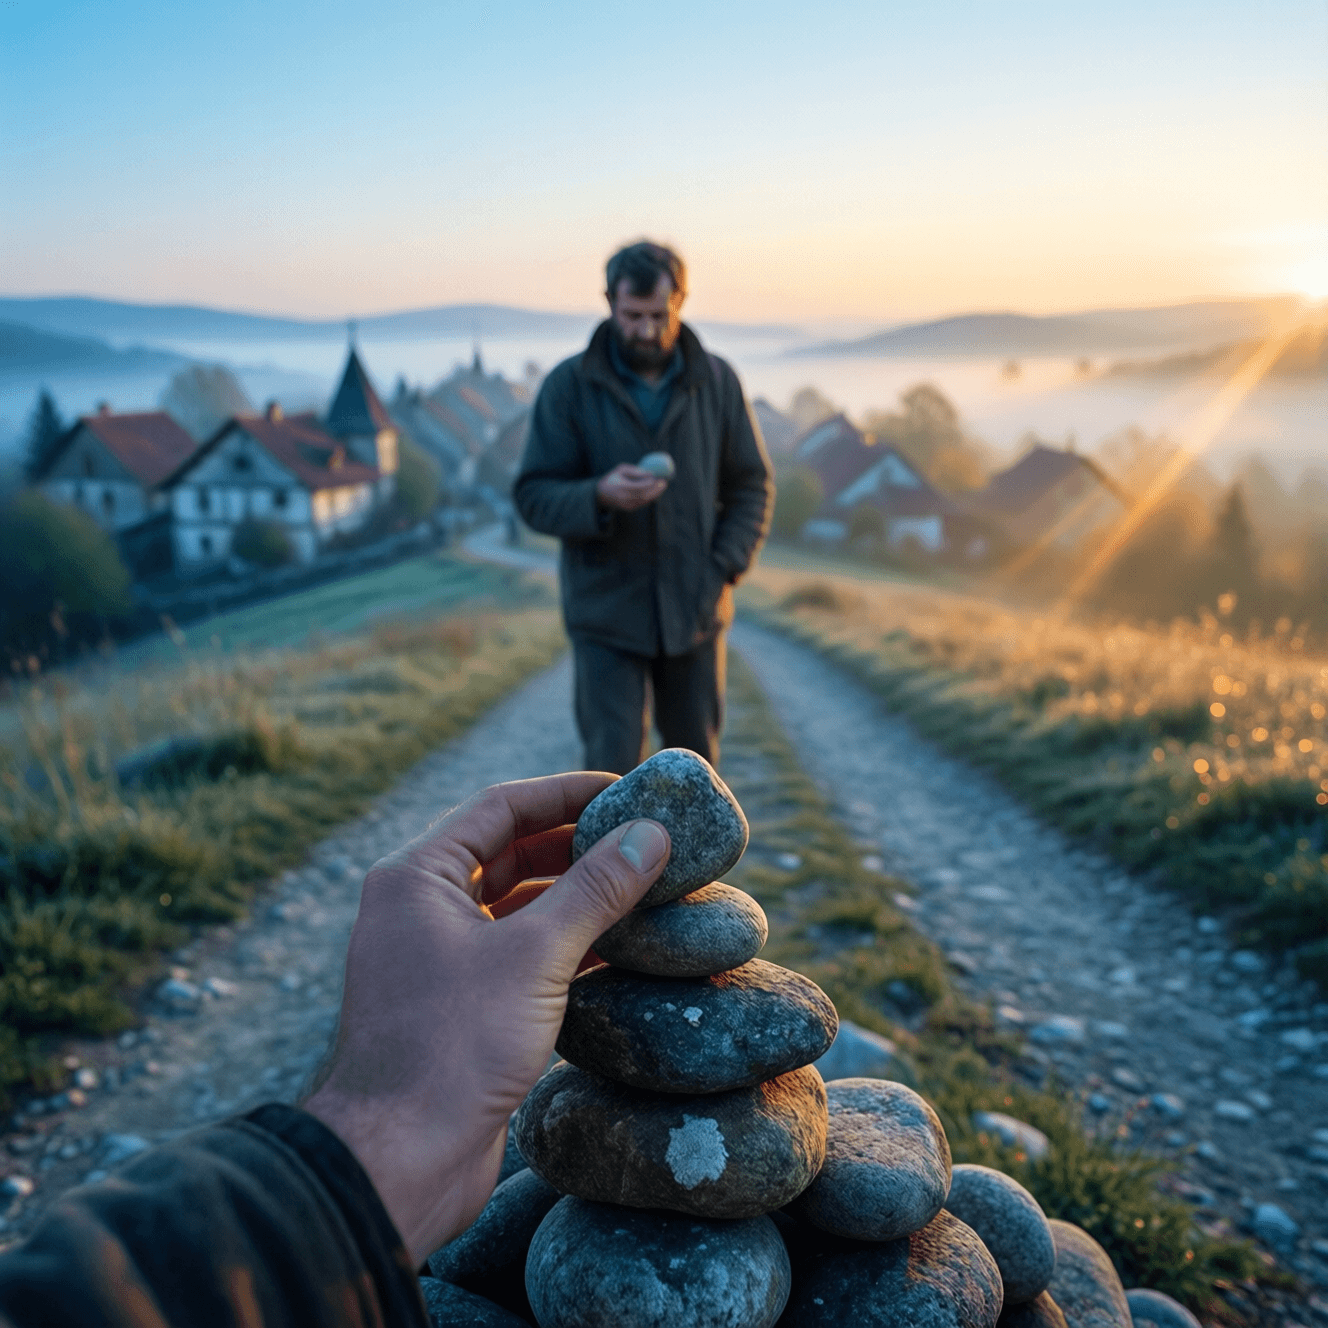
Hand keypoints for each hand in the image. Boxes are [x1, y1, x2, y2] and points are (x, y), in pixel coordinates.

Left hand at [301, 774, 670, 1262]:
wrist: (399, 1161)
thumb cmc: (454, 1046)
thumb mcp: (535, 955)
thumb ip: (595, 889)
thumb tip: (650, 833)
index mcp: (416, 877)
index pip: (501, 807)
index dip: (566, 792)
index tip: (626, 790)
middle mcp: (420, 909)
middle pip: (509, 853)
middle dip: (576, 845)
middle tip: (643, 839)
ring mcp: (437, 959)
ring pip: (516, 907)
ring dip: (575, 897)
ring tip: (643, 890)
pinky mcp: (458, 1005)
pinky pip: (518, 954)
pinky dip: (565, 945)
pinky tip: (619, 948)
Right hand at [596, 463, 666, 511]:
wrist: (601, 494)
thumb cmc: (613, 477)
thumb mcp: (621, 469)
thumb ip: (635, 471)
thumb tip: (651, 474)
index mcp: (621, 488)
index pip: (639, 487)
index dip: (651, 484)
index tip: (659, 478)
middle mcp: (625, 498)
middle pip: (645, 496)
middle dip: (656, 490)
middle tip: (664, 482)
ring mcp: (627, 505)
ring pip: (645, 501)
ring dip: (655, 494)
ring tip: (662, 485)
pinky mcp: (630, 509)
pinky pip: (643, 503)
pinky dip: (650, 497)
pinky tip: (656, 491)